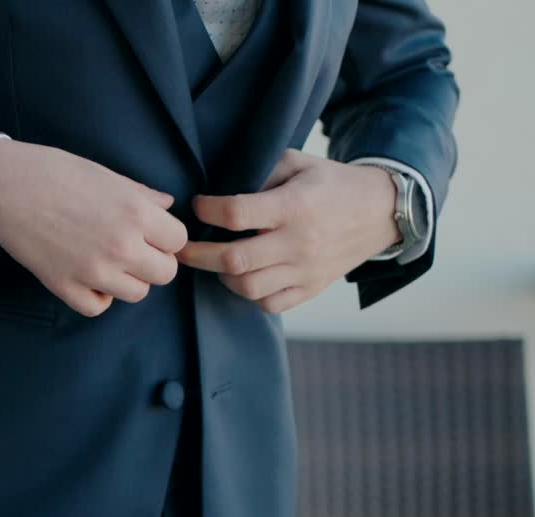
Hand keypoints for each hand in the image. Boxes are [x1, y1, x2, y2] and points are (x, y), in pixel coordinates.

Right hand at [0, 139, 187, 316]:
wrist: (6, 187)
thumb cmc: (54, 173)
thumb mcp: (107, 175)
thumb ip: (142, 195)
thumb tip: (166, 206)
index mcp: (135, 213)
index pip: (178, 240)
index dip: (167, 235)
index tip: (152, 231)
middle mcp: (121, 246)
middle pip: (164, 273)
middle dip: (154, 261)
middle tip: (135, 248)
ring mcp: (93, 271)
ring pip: (137, 293)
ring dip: (129, 279)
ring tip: (111, 262)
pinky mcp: (65, 286)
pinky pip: (98, 307)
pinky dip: (98, 296)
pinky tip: (90, 278)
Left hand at [177, 149, 401, 313]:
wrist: (381, 210)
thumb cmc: (331, 184)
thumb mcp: (298, 164)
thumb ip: (260, 172)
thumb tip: (218, 186)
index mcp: (293, 206)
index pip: (236, 214)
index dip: (207, 210)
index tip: (198, 205)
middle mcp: (298, 242)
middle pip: (234, 260)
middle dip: (198, 254)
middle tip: (182, 247)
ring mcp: (305, 269)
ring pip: (248, 287)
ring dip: (222, 276)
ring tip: (215, 261)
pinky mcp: (311, 288)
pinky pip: (269, 304)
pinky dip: (250, 294)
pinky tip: (243, 276)